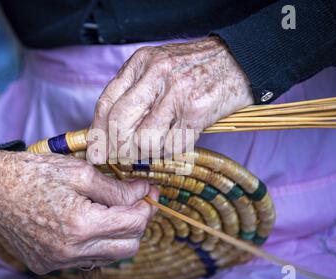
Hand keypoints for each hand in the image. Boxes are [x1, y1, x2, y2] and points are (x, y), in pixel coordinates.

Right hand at [0, 150, 157, 273]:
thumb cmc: (34, 174)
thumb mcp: (80, 172)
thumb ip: (117, 188)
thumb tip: (143, 192)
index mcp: (80, 225)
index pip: (134, 224)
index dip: (147, 206)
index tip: (148, 192)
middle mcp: (70, 251)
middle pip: (128, 248)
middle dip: (137, 224)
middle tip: (134, 202)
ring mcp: (57, 262)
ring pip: (108, 256)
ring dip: (117, 235)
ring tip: (110, 210)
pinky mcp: (46, 264)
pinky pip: (85, 259)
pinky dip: (94, 243)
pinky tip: (87, 222)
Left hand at [88, 37, 252, 162]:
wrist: (238, 62)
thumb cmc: (194, 69)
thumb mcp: (158, 68)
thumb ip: (134, 92)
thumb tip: (110, 131)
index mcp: (142, 63)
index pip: (107, 102)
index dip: (98, 133)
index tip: (97, 152)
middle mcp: (157, 74)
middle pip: (120, 123)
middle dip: (116, 149)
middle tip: (120, 159)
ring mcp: (178, 93)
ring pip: (144, 140)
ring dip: (145, 154)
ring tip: (155, 147)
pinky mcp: (197, 111)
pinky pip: (171, 146)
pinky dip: (168, 152)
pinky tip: (175, 141)